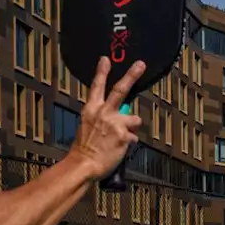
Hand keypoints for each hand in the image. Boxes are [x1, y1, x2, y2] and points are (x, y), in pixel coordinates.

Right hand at [67, 57, 147, 179]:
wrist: (83, 165)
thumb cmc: (84, 149)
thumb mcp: (87, 127)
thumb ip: (101, 118)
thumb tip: (115, 118)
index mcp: (91, 110)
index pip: (97, 87)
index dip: (102, 72)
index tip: (106, 59)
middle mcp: (104, 113)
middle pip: (120, 90)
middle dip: (132, 75)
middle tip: (141, 64)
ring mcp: (116, 123)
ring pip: (134, 119)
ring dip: (131, 128)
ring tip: (120, 139)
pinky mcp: (125, 135)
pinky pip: (134, 138)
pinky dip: (129, 144)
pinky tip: (119, 149)